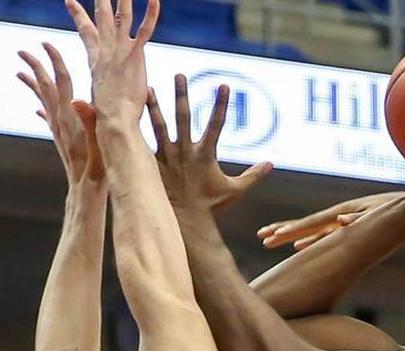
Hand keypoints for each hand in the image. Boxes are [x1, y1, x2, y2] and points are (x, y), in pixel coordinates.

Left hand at [18, 43, 104, 184]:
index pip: (62, 83)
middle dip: (35, 68)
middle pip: (46, 88)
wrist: (85, 195)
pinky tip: (38, 108)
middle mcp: (61, 123)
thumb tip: (79, 100)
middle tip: (23, 51)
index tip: (46, 45)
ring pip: (44, 102)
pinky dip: (42, 109)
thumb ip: (90, 123)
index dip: (55, 62)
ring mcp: (59, 132)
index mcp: (71, 119)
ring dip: (34, 85)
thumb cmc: (96, 173)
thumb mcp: (98, 146)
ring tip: (21, 73)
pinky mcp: (61, 141)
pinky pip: (48, 120)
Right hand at [65, 0, 158, 122]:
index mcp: (97, 61)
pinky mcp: (135, 56)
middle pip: (102, 17)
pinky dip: (150, 14)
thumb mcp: (95, 103)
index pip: (86, 32)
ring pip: (122, 17)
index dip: (79, 15)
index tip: (70, 0)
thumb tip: (74, 104)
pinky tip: (155, 0)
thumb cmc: (107, 118)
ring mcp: (120, 52)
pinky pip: (144, 30)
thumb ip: (88, 101)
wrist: (114, 121)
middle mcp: (106, 52)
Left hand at [146, 74, 272, 211]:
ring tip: (148, 87)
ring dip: (155, 106)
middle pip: (183, 117)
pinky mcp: (154, 164)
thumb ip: (253, 175)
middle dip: (182, 95)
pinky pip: (144, 142)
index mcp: (206, 154)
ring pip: (160, 126)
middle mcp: (185, 151)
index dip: (221, 104)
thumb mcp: (235, 190)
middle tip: (180, 75)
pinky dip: (138, 129)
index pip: (216, 124)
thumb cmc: (212, 206)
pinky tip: (133, 115)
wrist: (186, 221)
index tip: (224, 85)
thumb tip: (271, 164)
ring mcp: (168, 156)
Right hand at [256, 191, 404, 249]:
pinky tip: (300, 248)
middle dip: (283, 230)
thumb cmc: (397, 210)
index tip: (274, 235)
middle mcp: (337, 216)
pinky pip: (322, 235)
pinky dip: (309, 241)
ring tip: (270, 241)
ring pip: (310, 230)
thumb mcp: (380, 214)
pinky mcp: (347, 227)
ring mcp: (340, 221)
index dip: (293, 231)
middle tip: (261, 236)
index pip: (311, 223)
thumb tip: (341, 219)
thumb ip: (360, 218)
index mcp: (342, 212)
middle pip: (305, 225)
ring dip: (291, 236)